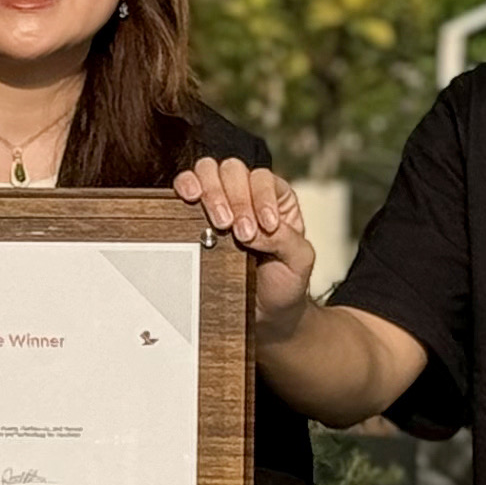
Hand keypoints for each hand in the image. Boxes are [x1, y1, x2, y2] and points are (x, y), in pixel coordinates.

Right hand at [176, 157, 318, 337]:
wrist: (264, 315)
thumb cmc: (284, 284)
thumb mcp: (300, 262)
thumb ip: (286, 240)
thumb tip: (253, 229)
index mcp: (275, 198)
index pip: (263, 179)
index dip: (262, 198)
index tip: (267, 227)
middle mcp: (245, 194)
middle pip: (233, 170)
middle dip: (236, 199)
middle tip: (240, 233)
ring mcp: (217, 202)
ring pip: (208, 171)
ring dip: (211, 193)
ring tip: (219, 225)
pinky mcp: (194, 215)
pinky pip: (185, 186)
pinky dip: (186, 187)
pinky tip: (190, 199)